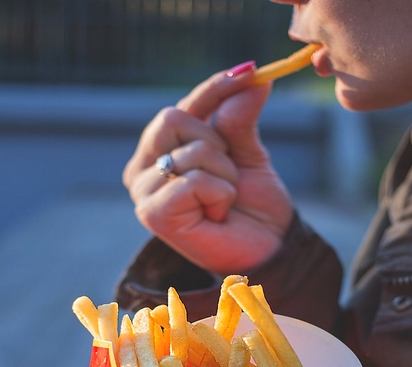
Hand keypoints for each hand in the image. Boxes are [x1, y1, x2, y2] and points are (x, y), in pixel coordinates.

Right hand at [123, 66, 293, 273]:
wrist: (268, 251)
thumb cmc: (253, 207)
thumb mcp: (248, 153)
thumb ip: (240, 117)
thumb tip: (253, 77)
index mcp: (160, 150)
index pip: (181, 106)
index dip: (213, 88)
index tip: (248, 71)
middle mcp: (143, 168)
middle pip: (174, 117)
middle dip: (217, 143)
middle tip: (228, 177)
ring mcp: (143, 192)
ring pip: (190, 150)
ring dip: (224, 174)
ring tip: (224, 201)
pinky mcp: (152, 214)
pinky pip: (193, 179)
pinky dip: (219, 193)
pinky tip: (217, 215)